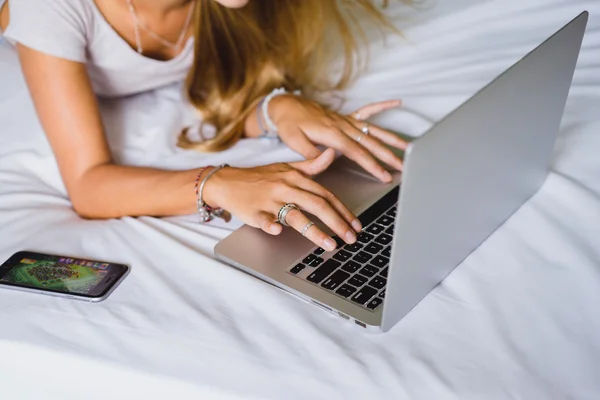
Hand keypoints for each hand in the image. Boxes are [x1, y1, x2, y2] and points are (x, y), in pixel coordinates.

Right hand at [203, 149, 361, 250]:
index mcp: (295, 178)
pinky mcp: (254, 211)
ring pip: (295, 215)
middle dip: (337, 223)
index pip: (325, 194)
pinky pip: (264, 219)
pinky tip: (279, 231)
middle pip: (317, 205)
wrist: (227, 182)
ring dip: (315, 232)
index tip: (355, 225)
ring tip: (330, 245)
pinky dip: (271, 225)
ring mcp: (269, 200)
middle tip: (351, 239)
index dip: (343, 210)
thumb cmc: (259, 178)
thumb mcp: (286, 168)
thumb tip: (332, 154)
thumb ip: (311, 165)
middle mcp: (285, 187)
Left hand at [269, 96, 407, 182]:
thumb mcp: (294, 141)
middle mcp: (343, 125)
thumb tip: (328, 157)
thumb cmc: (288, 124)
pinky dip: (382, 106)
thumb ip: (310, 152)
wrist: (285, 106)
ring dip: (391, 139)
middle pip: (371, 143)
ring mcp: (346, 120)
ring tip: (408, 147)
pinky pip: (367, 110)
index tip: (384, 175)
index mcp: (332, 134)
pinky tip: (397, 102)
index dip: (372, 164)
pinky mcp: (345, 117)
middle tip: (404, 167)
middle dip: (389, 156)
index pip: (357, 152)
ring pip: (373, 130)